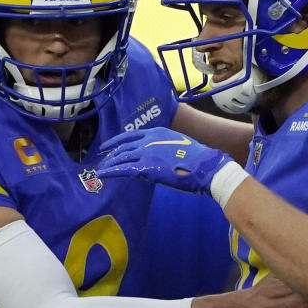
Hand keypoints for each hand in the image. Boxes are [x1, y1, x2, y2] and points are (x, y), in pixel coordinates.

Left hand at [96, 127, 232, 194]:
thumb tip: (162, 153)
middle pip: (123, 148)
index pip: (131, 135)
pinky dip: (110, 172)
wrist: (205, 166)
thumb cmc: (198, 158)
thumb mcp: (180, 143)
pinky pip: (123, 170)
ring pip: (121, 158)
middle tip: (104, 161)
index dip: (116, 140)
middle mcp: (148, 141)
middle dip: (112, 155)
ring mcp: (146, 154)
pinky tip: (102, 175)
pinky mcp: (146, 168)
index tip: (107, 145)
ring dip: (110, 164)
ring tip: (102, 169)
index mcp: (157, 133)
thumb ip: (166, 146)